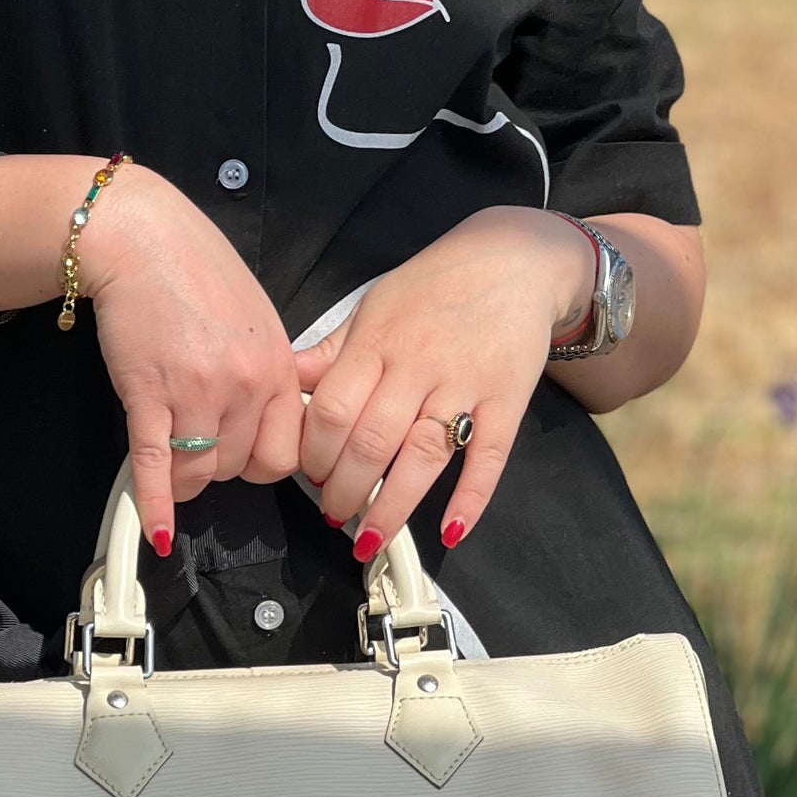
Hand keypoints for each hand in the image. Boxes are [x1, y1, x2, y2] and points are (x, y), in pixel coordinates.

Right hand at [77, 167, 304, 555]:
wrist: (142, 240)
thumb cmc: (195, 271)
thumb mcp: (257, 320)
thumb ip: (268, 373)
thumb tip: (269, 421)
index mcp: (279, 367)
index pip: (285, 454)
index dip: (259, 466)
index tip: (242, 462)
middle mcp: (246, 384)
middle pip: (238, 469)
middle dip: (216, 466)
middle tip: (196, 443)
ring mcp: (198, 392)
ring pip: (198, 472)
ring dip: (183, 476)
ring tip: (170, 457)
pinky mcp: (149, 394)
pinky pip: (156, 465)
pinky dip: (155, 504)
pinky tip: (156, 529)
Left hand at [294, 208, 595, 558]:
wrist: (515, 259)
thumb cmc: (436, 286)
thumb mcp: (372, 307)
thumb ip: (330, 352)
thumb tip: (282, 380)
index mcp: (377, 343)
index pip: (333, 410)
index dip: (314, 453)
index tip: (307, 475)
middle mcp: (418, 365)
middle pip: (372, 441)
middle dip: (345, 488)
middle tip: (334, 510)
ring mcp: (465, 385)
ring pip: (423, 456)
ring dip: (393, 506)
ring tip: (369, 537)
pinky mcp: (508, 401)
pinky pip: (489, 457)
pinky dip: (471, 498)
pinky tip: (450, 531)